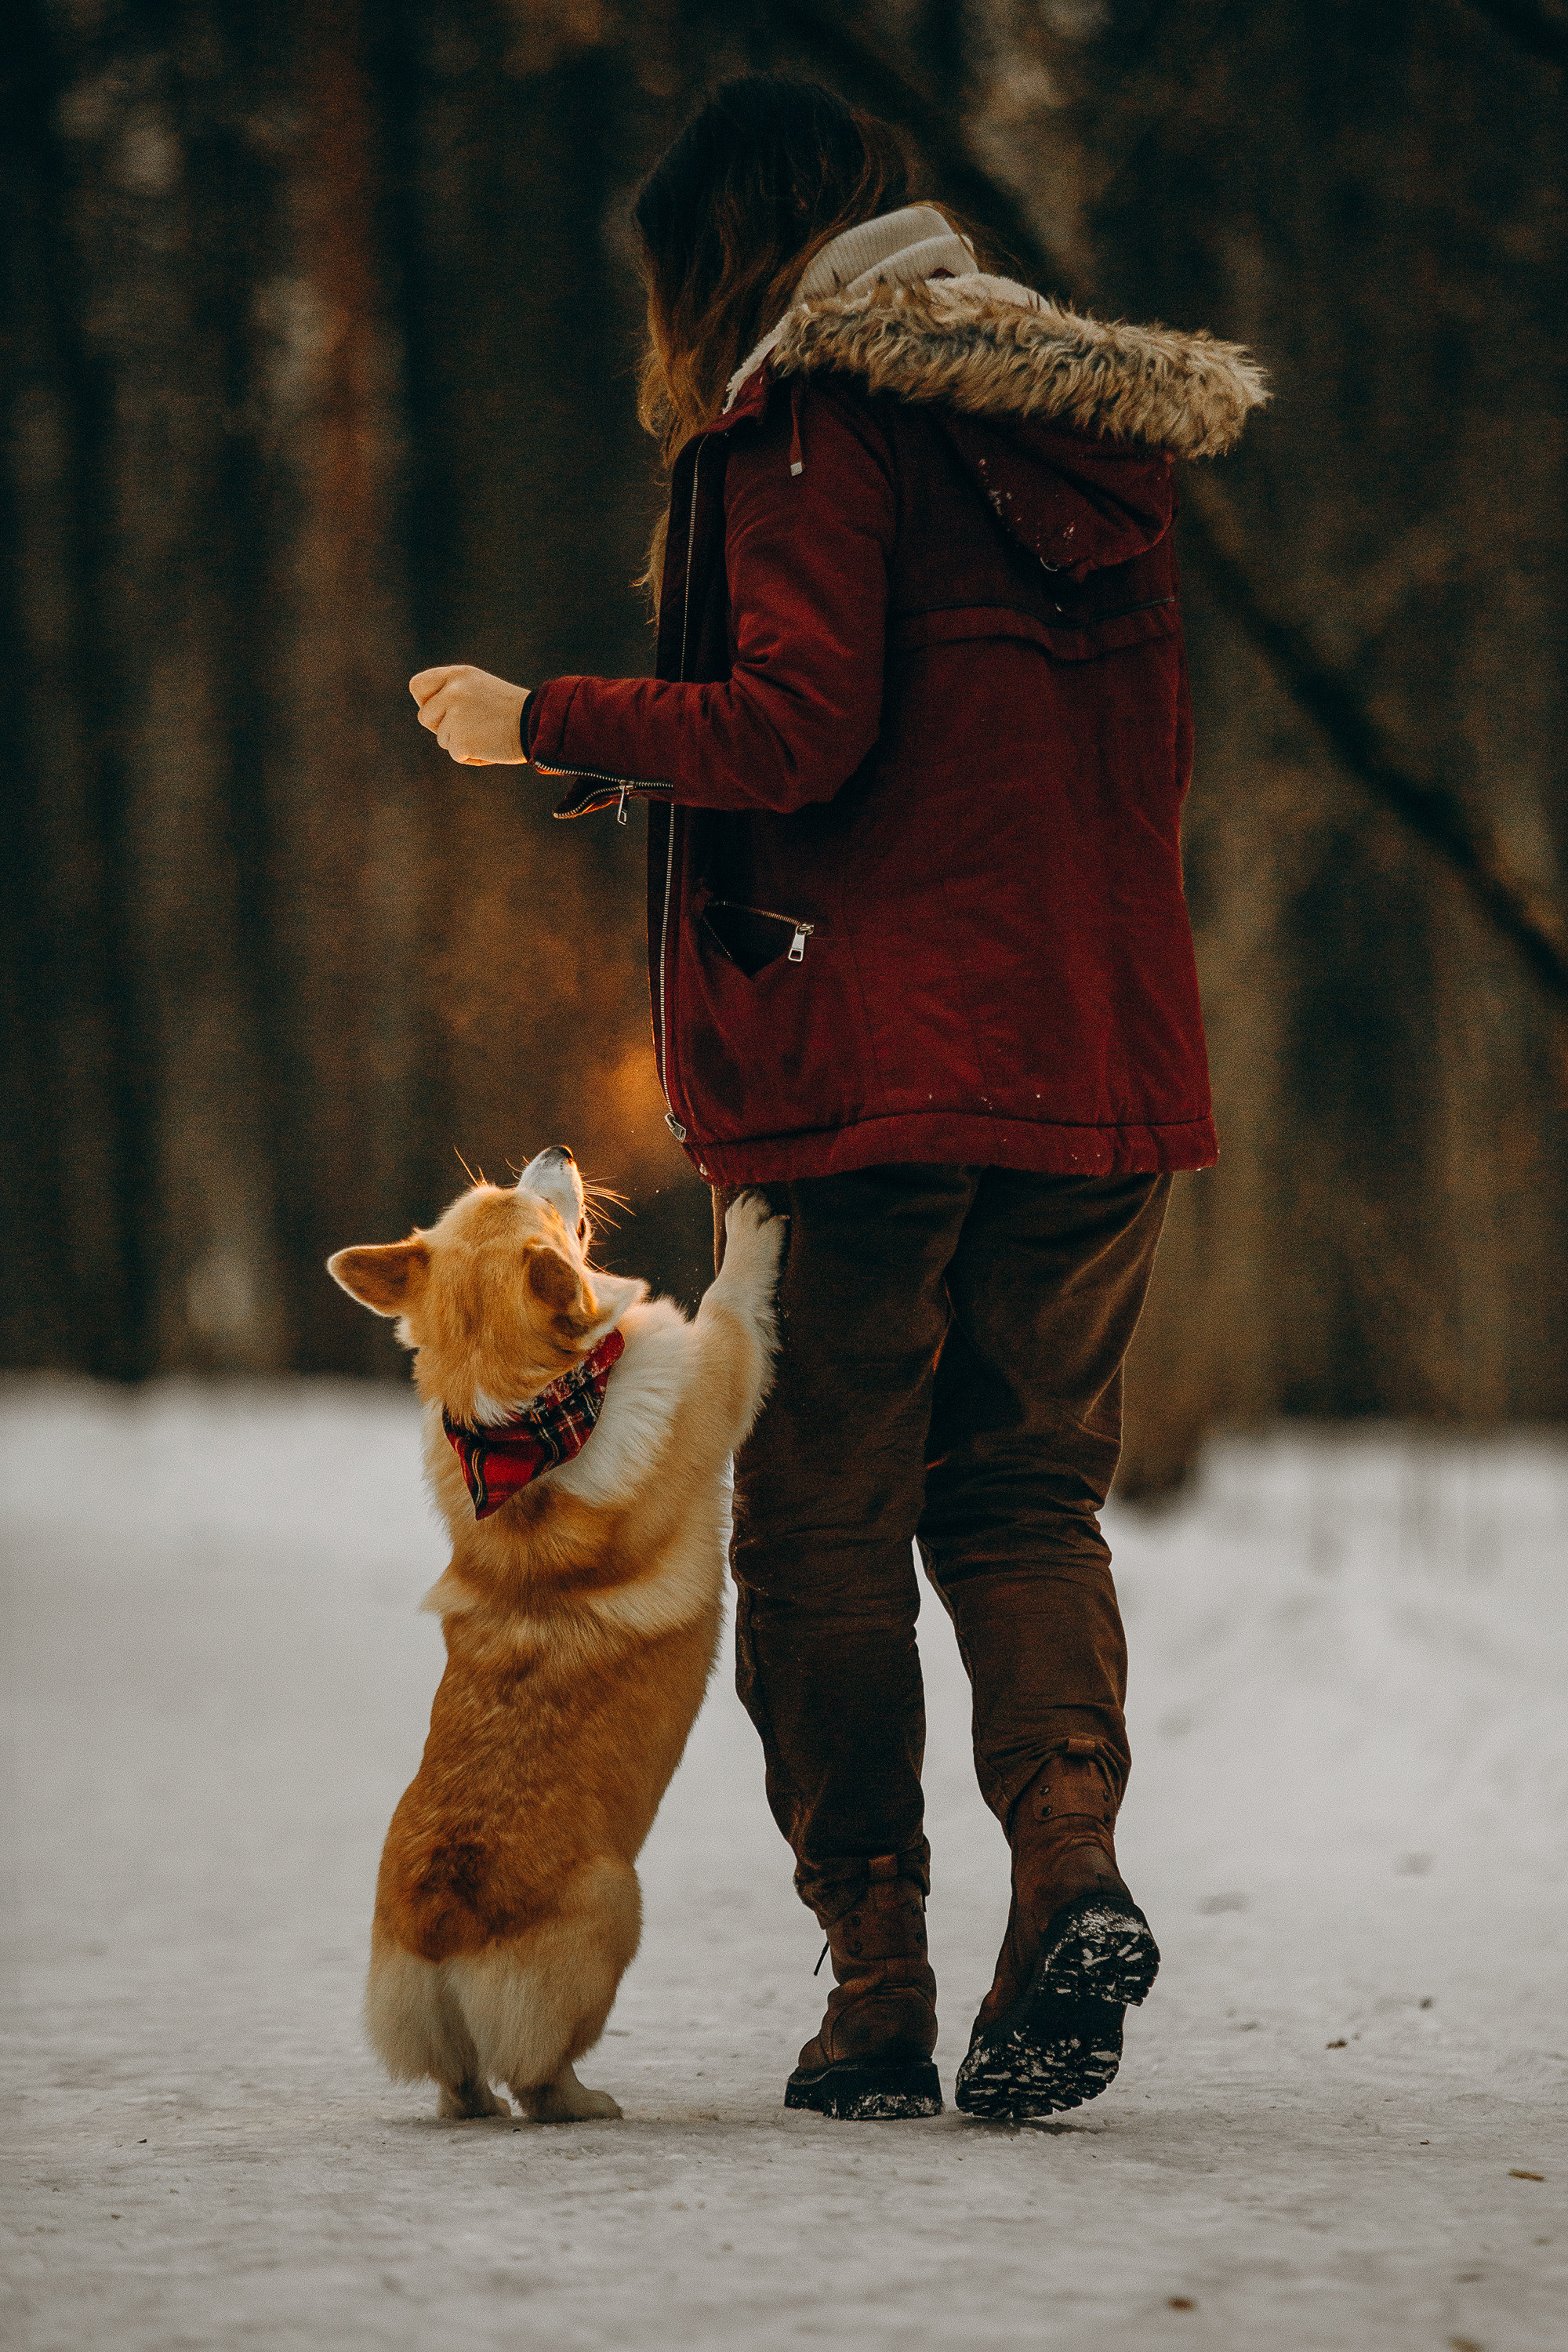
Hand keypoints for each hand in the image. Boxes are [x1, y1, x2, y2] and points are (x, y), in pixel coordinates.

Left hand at [409, 665, 529, 764]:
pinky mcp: (460, 739)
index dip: (425, 702)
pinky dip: (472, 756)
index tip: (440, 711)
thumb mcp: (480, 689)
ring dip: (460, 742)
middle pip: (425, 717)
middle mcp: (452, 691)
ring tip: (487, 735)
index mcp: (457, 675)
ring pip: (442, 738)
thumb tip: (428, 714)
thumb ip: (454, 693)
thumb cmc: (511, 710)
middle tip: (469, 727)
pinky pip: (456, 754)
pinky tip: (491, 747)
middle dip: (442, 727)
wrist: (538, 725)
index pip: (418, 686)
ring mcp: (455, 715)